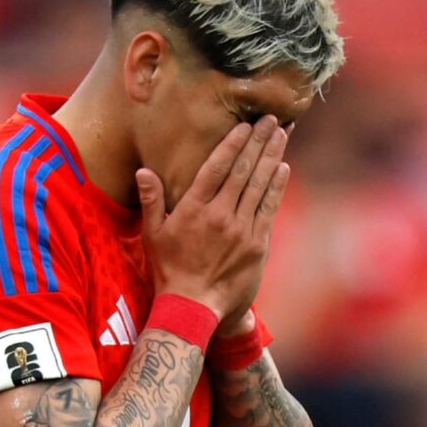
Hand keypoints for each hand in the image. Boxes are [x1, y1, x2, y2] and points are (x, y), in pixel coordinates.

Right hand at [136, 115, 290, 319]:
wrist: (194, 308)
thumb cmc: (169, 270)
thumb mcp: (152, 235)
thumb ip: (151, 201)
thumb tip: (144, 171)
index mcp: (194, 209)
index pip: (217, 167)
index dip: (233, 143)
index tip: (245, 125)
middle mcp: (220, 215)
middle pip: (244, 170)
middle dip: (259, 141)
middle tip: (272, 118)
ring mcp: (242, 229)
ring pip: (260, 185)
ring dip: (273, 156)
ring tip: (282, 134)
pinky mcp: (257, 244)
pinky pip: (269, 208)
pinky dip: (276, 186)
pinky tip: (282, 168)